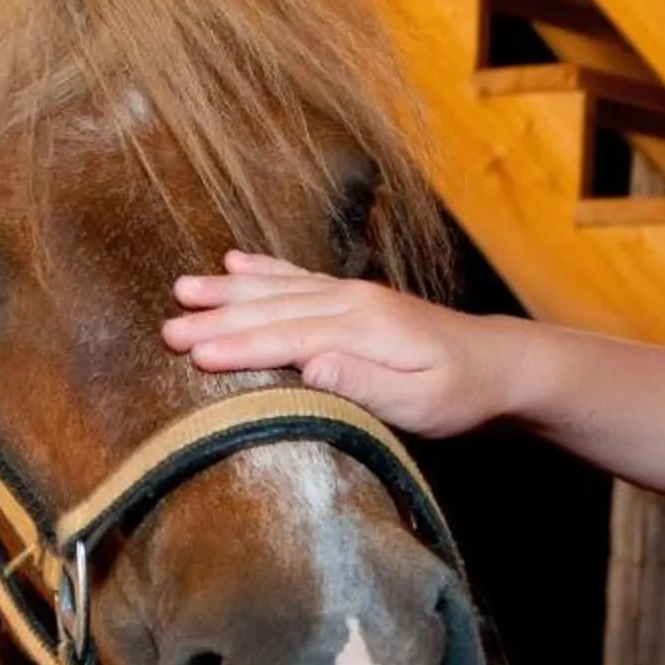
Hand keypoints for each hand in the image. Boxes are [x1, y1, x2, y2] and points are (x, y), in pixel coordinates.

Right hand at [162, 251, 510, 436]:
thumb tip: (311, 365)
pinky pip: (298, 276)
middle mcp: (352, 301)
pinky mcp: (353, 297)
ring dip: (228, 290)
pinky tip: (235, 261)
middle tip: (166, 330)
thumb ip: (365, 383)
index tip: (196, 356)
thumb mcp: (420, 403)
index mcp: (364, 328)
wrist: (498, 365)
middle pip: (273, 309)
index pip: (289, 338)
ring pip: (278, 288)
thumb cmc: (459, 394)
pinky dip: (264, 268)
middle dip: (217, 318)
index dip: (240, 348)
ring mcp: (351, 294)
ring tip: (182, 289)